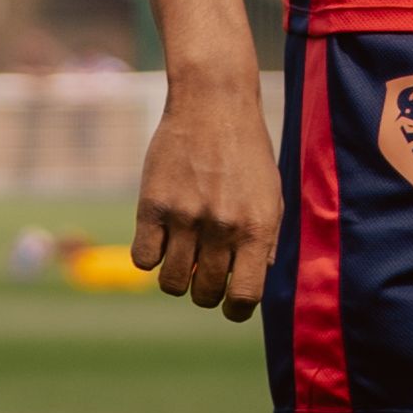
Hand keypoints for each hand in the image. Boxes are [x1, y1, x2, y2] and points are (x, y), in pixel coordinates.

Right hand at [131, 66, 282, 320]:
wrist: (214, 103)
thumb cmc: (246, 152)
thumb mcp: (271, 196)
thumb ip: (264, 241)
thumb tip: (252, 283)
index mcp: (256, 228)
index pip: (245, 296)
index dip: (236, 309)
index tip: (230, 305)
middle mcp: (221, 227)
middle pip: (205, 293)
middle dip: (205, 293)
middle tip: (204, 275)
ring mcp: (184, 216)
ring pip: (171, 283)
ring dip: (176, 280)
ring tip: (182, 258)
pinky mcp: (152, 205)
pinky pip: (142, 259)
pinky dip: (150, 257)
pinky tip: (160, 239)